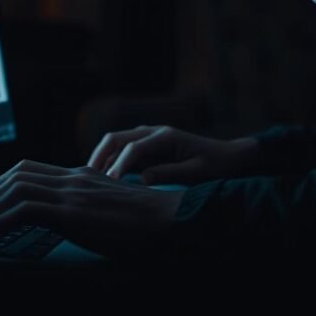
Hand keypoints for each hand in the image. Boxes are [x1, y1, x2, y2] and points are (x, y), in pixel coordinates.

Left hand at [0, 159, 184, 258]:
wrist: (172, 221)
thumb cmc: (149, 224)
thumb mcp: (112, 210)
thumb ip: (90, 209)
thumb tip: (69, 222)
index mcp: (81, 176)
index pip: (27, 169)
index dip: (0, 187)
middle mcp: (73, 178)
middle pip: (13, 176)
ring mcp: (72, 192)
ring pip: (11, 190)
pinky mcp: (71, 212)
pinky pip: (21, 211)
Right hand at [87, 125, 259, 185]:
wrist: (229, 156)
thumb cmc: (216, 166)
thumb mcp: (197, 172)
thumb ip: (170, 173)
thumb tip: (143, 179)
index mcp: (165, 137)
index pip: (133, 148)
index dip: (118, 165)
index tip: (108, 183)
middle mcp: (154, 132)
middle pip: (116, 138)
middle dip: (100, 156)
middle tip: (86, 177)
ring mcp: (150, 137)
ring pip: (116, 141)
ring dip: (101, 156)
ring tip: (88, 178)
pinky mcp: (149, 146)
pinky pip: (123, 149)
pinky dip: (110, 159)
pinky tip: (102, 176)